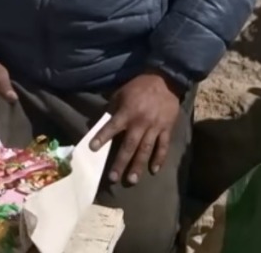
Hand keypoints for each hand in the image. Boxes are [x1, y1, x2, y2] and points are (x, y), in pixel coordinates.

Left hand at [90, 70, 181, 184]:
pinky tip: (154, 170)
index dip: (102, 137)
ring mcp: (155, 127)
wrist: (166, 80)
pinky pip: (163, 146)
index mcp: (127, 112)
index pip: (112, 127)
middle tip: (113, 178)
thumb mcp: (121, 93)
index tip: (93, 149)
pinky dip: (159, 158)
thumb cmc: (139, 87)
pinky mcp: (167, 129)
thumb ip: (113, 109)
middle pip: (129, 146)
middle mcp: (140, 122)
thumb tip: (103, 122)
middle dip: (121, 162)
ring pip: (146, 149)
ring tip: (132, 180)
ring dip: (138, 165)